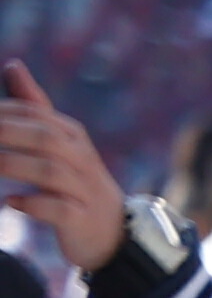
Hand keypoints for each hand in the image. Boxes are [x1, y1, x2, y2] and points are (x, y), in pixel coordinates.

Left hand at [0, 63, 121, 272]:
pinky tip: (12, 202)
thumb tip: (13, 65)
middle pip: (43, 137)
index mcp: (72, 134)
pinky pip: (60, 210)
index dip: (2, 111)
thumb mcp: (60, 141)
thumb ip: (35, 106)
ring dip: (14, 166)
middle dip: (6, 133)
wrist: (115, 232)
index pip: (33, 112)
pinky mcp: (83, 220)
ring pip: (50, 171)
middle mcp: (82, 158)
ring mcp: (85, 190)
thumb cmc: (76, 181)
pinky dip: (34, 205)